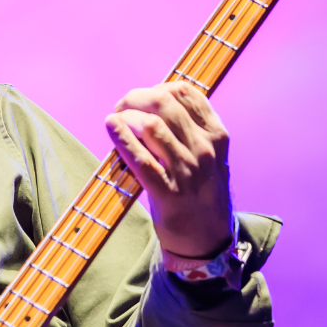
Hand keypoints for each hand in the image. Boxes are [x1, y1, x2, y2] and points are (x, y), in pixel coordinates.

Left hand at [105, 80, 233, 258]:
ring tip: (116, 120)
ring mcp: (187, 171)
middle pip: (164, 102)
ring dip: (127, 116)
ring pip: (152, 125)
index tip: (141, 98)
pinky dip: (122, 138)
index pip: (185, 91)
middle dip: (135, 98)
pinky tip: (110, 126)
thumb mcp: (209, 155)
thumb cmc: (201, 192)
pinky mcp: (167, 192)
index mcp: (216, 135)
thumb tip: (153, 101)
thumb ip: (189, 129)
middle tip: (122, 107)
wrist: (208, 240)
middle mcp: (204, 149)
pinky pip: (140, 158)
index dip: (156, 87)